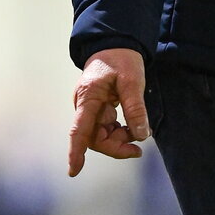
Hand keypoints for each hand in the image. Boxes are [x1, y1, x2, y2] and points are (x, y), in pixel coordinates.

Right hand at [68, 48, 149, 176]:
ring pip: (101, 134)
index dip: (75, 151)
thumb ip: (135, 108)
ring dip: (119, 138)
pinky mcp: (98, 108)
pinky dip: (120, 131)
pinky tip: (133, 128)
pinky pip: (106, 127)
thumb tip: (141, 134)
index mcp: (88, 96)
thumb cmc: (122, 58)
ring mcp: (91, 108)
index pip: (79, 129)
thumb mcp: (132, 81)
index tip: (73, 171)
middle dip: (114, 146)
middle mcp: (85, 105)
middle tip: (137, 150)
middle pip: (94, 137)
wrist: (117, 43)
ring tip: (140, 133)